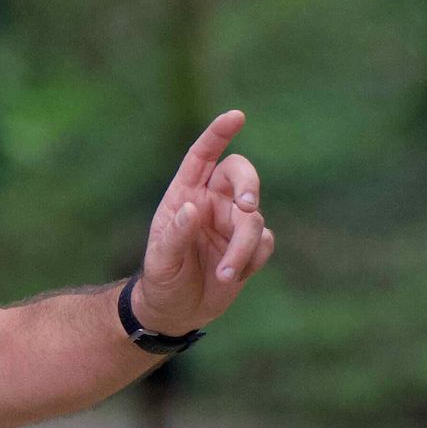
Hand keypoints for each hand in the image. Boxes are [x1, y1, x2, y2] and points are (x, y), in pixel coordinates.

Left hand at [133, 110, 273, 339]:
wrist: (176, 311)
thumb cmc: (161, 279)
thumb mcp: (161, 260)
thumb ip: (176, 234)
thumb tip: (194, 207)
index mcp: (185, 193)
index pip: (203, 155)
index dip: (218, 134)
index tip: (236, 116)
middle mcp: (212, 202)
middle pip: (241, 175)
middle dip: (249, 186)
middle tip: (247, 206)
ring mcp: (233, 223)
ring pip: (255, 218)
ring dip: (243, 247)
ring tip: (223, 274)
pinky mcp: (250, 246)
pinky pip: (265, 242)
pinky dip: (252, 260)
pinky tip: (231, 276)